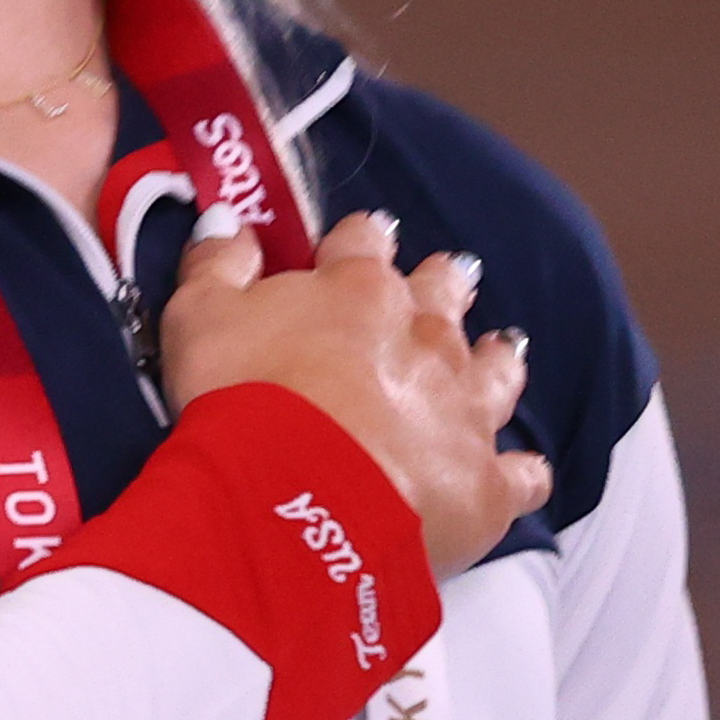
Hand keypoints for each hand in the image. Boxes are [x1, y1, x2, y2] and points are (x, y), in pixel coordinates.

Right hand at [157, 208, 550, 574]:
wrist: (294, 499)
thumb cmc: (240, 397)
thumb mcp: (198, 315)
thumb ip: (218, 262)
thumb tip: (230, 220)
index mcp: (357, 290)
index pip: (364, 241)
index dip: (359, 239)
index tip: (359, 240)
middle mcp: (426, 338)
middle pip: (444, 294)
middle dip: (442, 285)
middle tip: (444, 281)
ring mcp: (464, 409)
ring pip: (498, 372)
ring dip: (496, 360)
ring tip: (500, 351)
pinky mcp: (487, 481)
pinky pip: (522, 474)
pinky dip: (520, 471)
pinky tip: (518, 471)